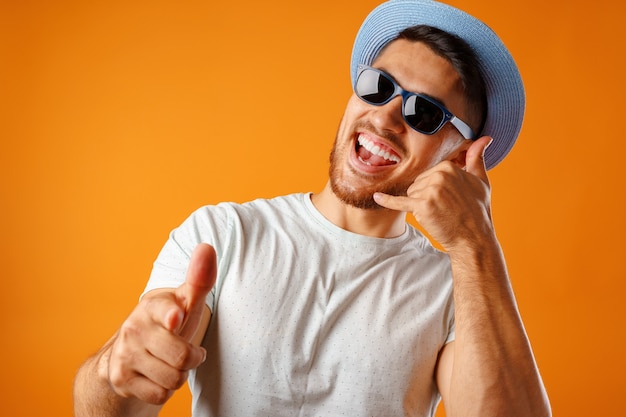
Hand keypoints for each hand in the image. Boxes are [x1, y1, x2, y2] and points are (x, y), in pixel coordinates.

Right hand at [106, 243, 216, 404]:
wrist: (129, 353)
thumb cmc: (169, 322)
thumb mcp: (186, 303)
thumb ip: (199, 279)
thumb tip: (207, 247)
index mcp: (153, 305)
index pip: (165, 310)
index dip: (172, 315)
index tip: (175, 318)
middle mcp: (135, 327)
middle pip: (182, 357)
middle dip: (190, 359)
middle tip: (183, 351)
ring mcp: (124, 353)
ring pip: (172, 379)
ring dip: (177, 376)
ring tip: (169, 362)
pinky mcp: (119, 378)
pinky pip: (159, 396)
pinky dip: (164, 390)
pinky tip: (156, 375)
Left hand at [374, 136, 493, 250]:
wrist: (474, 237)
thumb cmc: (477, 210)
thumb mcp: (480, 181)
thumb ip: (477, 158)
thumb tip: (484, 138)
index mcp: (448, 167)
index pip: (427, 174)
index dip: (435, 189)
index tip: (451, 199)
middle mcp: (439, 175)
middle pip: (417, 183)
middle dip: (426, 197)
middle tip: (446, 208)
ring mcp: (430, 191)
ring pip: (411, 195)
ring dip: (421, 206)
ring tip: (440, 213)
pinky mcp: (422, 207)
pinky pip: (400, 202)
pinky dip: (387, 201)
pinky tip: (377, 197)